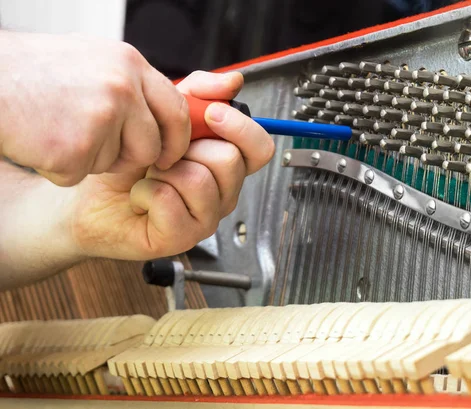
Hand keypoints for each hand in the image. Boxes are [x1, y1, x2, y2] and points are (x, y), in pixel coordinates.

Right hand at [0, 31, 190, 185]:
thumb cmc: (33, 72)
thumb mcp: (95, 61)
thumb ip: (132, 84)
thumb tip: (163, 112)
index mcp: (129, 64)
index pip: (176, 110)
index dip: (176, 140)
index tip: (169, 155)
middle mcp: (122, 88)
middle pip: (151, 146)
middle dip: (132, 158)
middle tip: (103, 151)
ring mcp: (101, 117)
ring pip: (115, 163)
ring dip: (91, 159)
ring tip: (60, 131)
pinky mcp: (76, 148)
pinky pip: (81, 174)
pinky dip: (61, 167)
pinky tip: (42, 142)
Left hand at [66, 70, 274, 260]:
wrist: (88, 193)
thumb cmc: (126, 159)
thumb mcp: (162, 115)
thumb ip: (198, 94)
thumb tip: (232, 82)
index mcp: (224, 165)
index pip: (259, 148)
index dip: (241, 128)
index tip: (212, 113)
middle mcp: (221, 193)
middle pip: (230, 161)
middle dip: (188, 148)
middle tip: (165, 155)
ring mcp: (205, 218)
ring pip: (200, 180)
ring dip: (164, 171)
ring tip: (150, 176)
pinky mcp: (180, 237)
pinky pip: (170, 202)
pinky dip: (145, 192)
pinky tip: (140, 197)